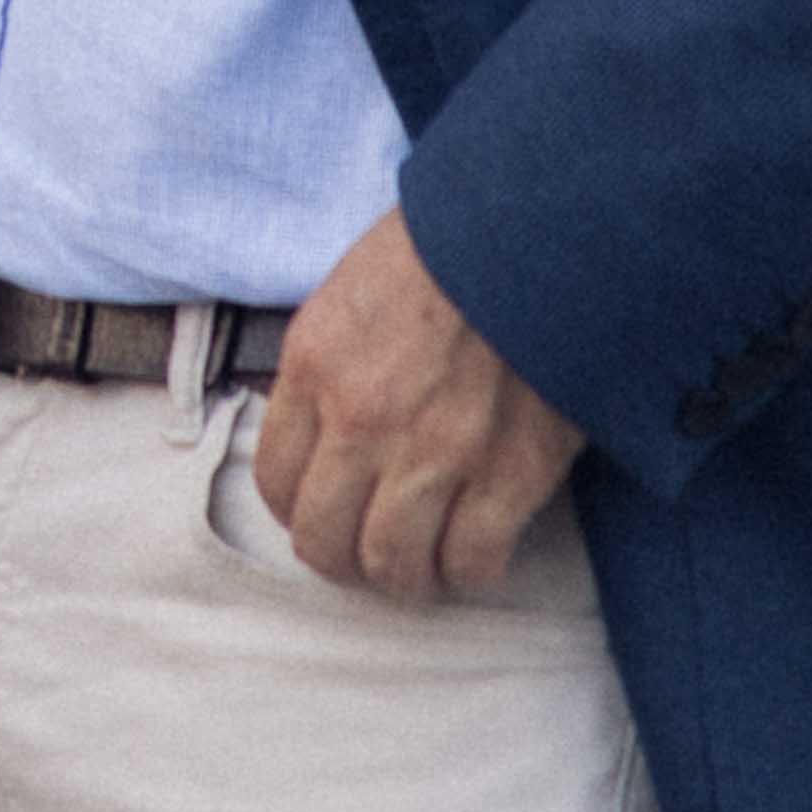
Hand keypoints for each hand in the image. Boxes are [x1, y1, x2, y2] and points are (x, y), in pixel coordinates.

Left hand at [251, 211, 585, 599]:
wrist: (538, 235)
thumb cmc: (445, 252)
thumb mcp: (350, 295)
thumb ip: (325, 371)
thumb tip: (319, 435)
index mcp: (315, 369)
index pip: (274, 482)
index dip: (296, 511)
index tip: (321, 512)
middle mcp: (363, 422)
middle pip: (324, 540)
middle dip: (341, 560)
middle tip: (365, 554)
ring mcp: (435, 454)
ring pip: (393, 565)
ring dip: (403, 576)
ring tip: (420, 563)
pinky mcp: (509, 474)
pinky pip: (472, 560)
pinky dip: (469, 571)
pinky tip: (474, 551)